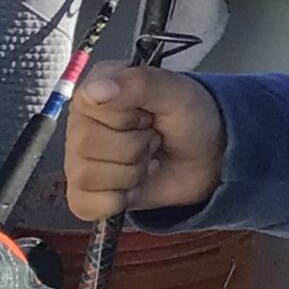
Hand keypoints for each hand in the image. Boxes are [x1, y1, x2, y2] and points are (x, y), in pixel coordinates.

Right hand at [65, 67, 226, 219]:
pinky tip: (133, 186)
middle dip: (134, 147)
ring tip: (147, 159)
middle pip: (86, 146)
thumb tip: (95, 90)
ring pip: (86, 177)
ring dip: (130, 173)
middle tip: (153, 139)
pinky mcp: (85, 194)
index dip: (128, 117)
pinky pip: (83, 205)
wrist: (210, 156)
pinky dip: (115, 200)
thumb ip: (139, 83)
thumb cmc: (191, 118)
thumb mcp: (176, 92)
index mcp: (94, 91)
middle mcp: (78, 125)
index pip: (90, 107)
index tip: (149, 114)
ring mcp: (78, 160)